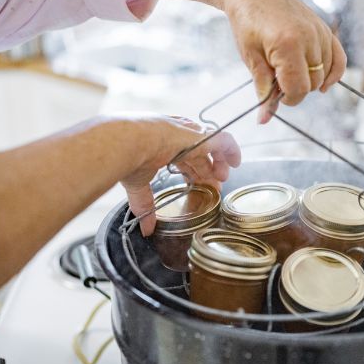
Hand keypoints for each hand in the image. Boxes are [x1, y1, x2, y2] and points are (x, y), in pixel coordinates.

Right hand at [120, 115, 240, 235]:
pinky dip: (231, 150)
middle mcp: (176, 136)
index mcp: (160, 144)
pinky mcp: (200, 136)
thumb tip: (145, 228)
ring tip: (222, 179)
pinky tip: (236, 162)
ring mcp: (188, 135)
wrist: (128, 141)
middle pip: (198, 155)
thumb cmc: (126, 157)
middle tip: (213, 189)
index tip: (196, 186)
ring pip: (211, 146)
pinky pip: (223, 140)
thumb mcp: (137, 183)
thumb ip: (144, 204)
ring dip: (218, 163)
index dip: (191, 172)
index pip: (181, 158)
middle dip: (206, 172)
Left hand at [224, 0, 346, 122]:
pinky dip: (333, 73)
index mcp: (288, 45)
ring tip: (290, 70)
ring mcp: (319, 32)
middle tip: (277, 80)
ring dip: (309, 80)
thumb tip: (264, 119)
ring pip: (325, 74)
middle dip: (296, 88)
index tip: (275, 95)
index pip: (298, 89)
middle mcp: (309, 38)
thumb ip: (263, 89)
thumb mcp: (251, 58)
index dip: (287, 99)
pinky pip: (339, 59)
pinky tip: (324, 82)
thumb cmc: (248, 22)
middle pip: (313, 84)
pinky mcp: (324, 29)